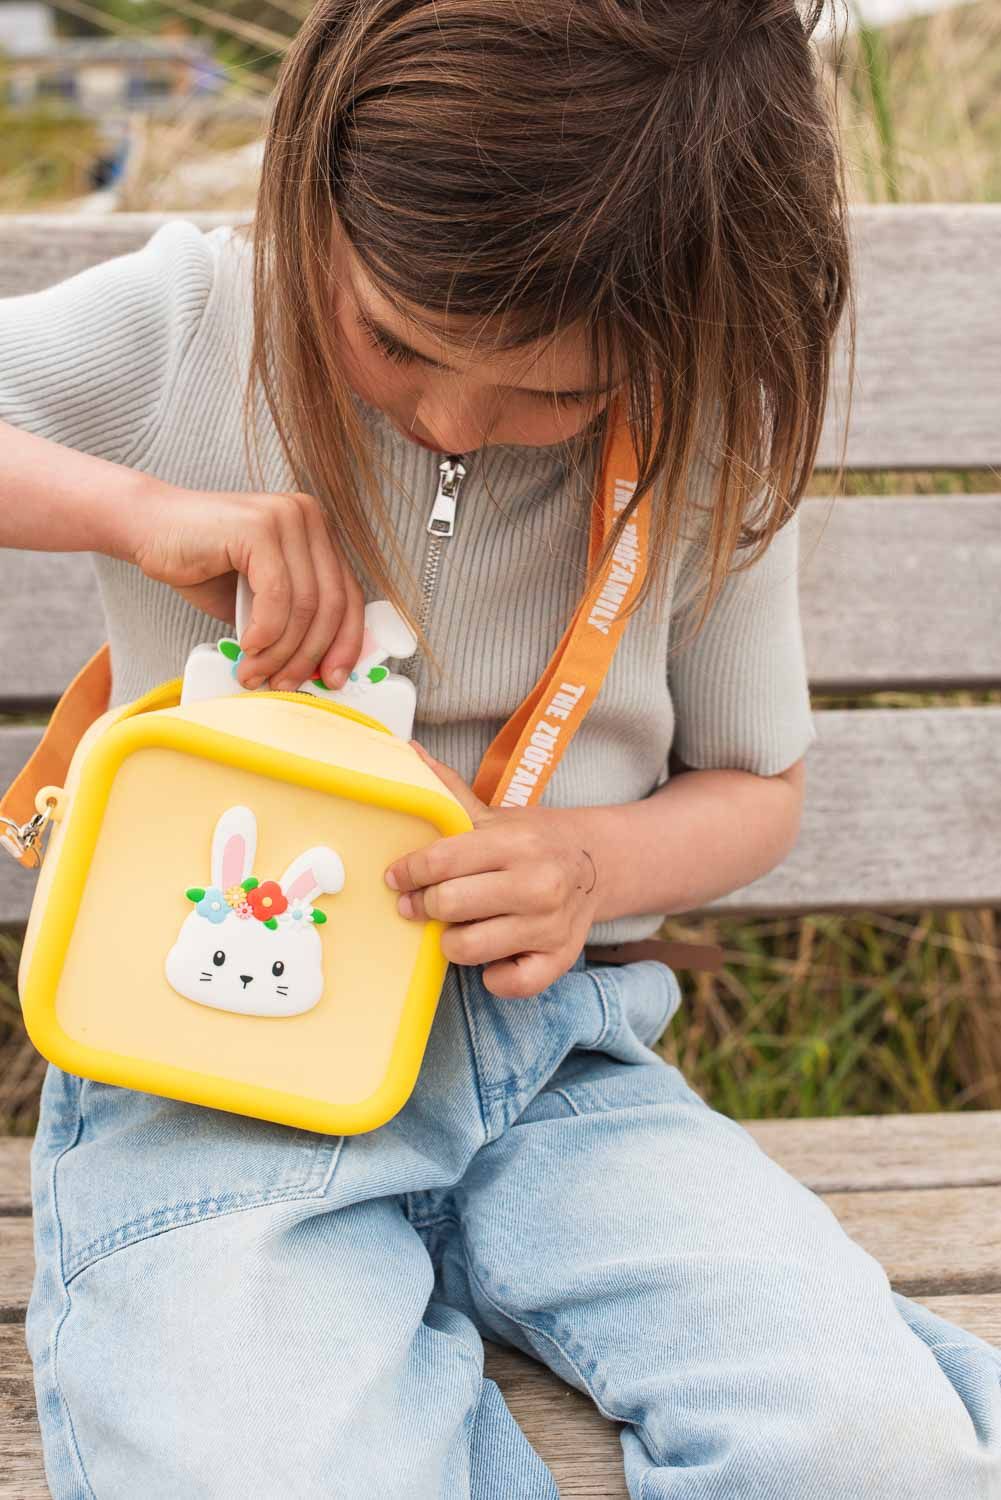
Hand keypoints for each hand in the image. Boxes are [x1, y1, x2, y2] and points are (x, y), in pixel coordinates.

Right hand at [124, 482, 364, 691]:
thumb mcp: (259, 600)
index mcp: (316, 533)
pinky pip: (277, 595)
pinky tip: (248, 646)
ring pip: (304, 604)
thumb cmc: (202, 566)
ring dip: (281, 651)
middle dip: (309, 654)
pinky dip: (265, 631)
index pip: (349, 594)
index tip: (333, 678)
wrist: (147, 530)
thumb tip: (319, 667)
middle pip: (332, 603)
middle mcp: (308, 518)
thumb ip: (291, 621)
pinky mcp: (259, 527)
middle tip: (285, 684)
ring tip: (257, 673)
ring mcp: (285, 518)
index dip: (347, 642)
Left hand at [384, 744, 598, 998]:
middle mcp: (538, 883)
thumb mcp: (496, 815)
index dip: (409, 871)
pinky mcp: (559, 958)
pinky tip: (492, 957)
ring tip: (457, 927)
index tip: (396, 877)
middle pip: (450, 904)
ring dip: (452, 940)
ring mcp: (550, 925)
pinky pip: (510, 983)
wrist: (596, 864)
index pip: (443, 860)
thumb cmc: (533, 840)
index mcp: (516, 842)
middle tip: (419, 904)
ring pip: (469, 948)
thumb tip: (408, 752)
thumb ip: (450, 792)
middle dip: (424, 906)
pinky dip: (493, 976)